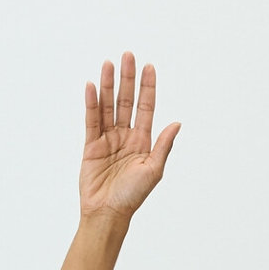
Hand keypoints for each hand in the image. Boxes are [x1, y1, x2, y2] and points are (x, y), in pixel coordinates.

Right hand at [79, 52, 179, 220]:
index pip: (146, 107)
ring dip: (108, 85)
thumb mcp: (154, 170)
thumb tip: (177, 123)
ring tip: (108, 63)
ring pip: (108, 106)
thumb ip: (164, 145)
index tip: (149, 66)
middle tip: (128, 55)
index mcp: (143, 141)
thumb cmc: (132, 196)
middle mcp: (125, 136)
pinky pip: (91, 121)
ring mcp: (107, 140)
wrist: (107, 213)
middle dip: (127, 78)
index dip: (147, 87)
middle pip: (126, 101)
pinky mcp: (91, 146)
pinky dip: (91, 103)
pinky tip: (91, 86)